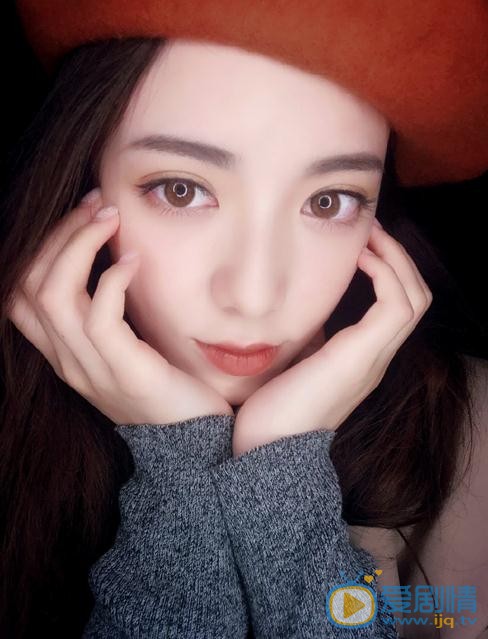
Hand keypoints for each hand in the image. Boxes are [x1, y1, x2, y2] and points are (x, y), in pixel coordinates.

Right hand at [6, 190, 232, 424]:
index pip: (20, 296)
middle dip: (58, 235)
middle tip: (96, 204)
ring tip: (109, 219)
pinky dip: (112, 281)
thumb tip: (112, 262)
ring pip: (55, 295)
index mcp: (65, 356)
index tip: (79, 216)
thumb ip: (109, 317)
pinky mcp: (126, 374)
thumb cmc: (167, 390)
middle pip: (31, 285)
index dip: (41, 249)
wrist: (194, 447)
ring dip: (79, 246)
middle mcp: (68, 363)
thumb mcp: (127, 352)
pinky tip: (132, 261)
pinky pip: (100, 319)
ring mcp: (93, 370)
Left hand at [232, 221, 432, 455]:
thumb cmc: (273, 408)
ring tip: (370, 236)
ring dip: (395, 259)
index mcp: (362, 358)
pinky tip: (359, 259)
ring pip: (414, 297)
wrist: (265, 449)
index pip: (397, 306)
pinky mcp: (361, 357)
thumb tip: (306, 311)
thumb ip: (312, 339)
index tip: (363, 243)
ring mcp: (373, 359)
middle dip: (397, 257)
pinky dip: (384, 274)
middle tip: (371, 230)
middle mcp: (376, 358)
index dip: (388, 269)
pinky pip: (395, 306)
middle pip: (415, 296)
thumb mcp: (297, 362)